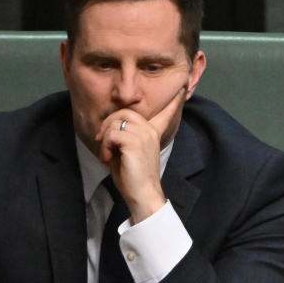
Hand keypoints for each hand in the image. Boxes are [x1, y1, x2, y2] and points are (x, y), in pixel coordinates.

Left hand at [95, 88, 185, 222]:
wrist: (142, 194)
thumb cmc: (133, 177)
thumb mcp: (128, 152)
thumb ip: (122, 137)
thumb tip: (106, 127)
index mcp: (153, 133)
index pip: (166, 113)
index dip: (174, 101)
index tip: (182, 88)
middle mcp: (151, 131)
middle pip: (124, 112)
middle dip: (107, 124)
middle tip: (102, 141)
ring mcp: (145, 135)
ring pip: (115, 122)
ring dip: (104, 138)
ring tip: (107, 153)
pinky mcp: (135, 142)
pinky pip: (112, 134)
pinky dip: (105, 146)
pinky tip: (108, 157)